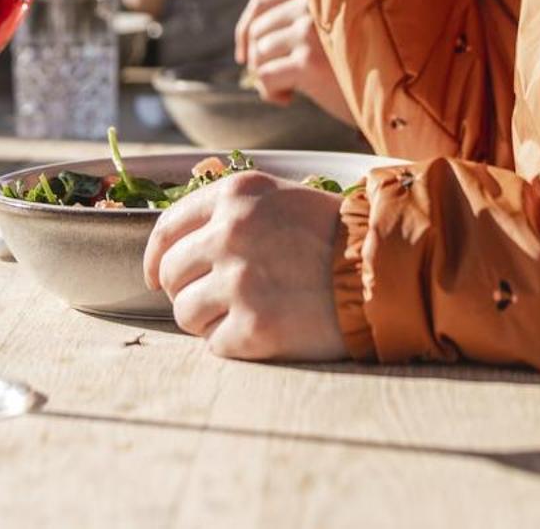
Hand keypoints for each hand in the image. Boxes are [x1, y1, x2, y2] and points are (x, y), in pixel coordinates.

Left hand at [143, 172, 345, 359]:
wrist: (383, 271)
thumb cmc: (332, 236)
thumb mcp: (279, 198)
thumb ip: (229, 211)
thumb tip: (176, 245)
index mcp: (236, 195)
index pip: (166, 227)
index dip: (156, 257)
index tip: (157, 275)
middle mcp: (231, 233)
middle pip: (170, 273)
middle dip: (186, 290)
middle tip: (217, 300)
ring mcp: (240, 281)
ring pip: (184, 313)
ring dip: (207, 321)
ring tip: (244, 315)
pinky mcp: (254, 327)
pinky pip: (214, 344)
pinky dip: (234, 344)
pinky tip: (264, 331)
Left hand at [235, 0, 354, 124]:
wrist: (395, 90)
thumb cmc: (366, 63)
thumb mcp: (333, 29)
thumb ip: (299, 23)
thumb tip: (250, 45)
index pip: (261, 2)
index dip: (245, 30)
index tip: (244, 53)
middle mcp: (312, 4)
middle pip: (257, 30)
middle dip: (258, 60)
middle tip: (276, 79)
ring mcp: (309, 32)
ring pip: (258, 54)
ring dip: (266, 78)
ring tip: (290, 89)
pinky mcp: (308, 62)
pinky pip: (265, 77)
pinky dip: (270, 92)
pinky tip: (289, 98)